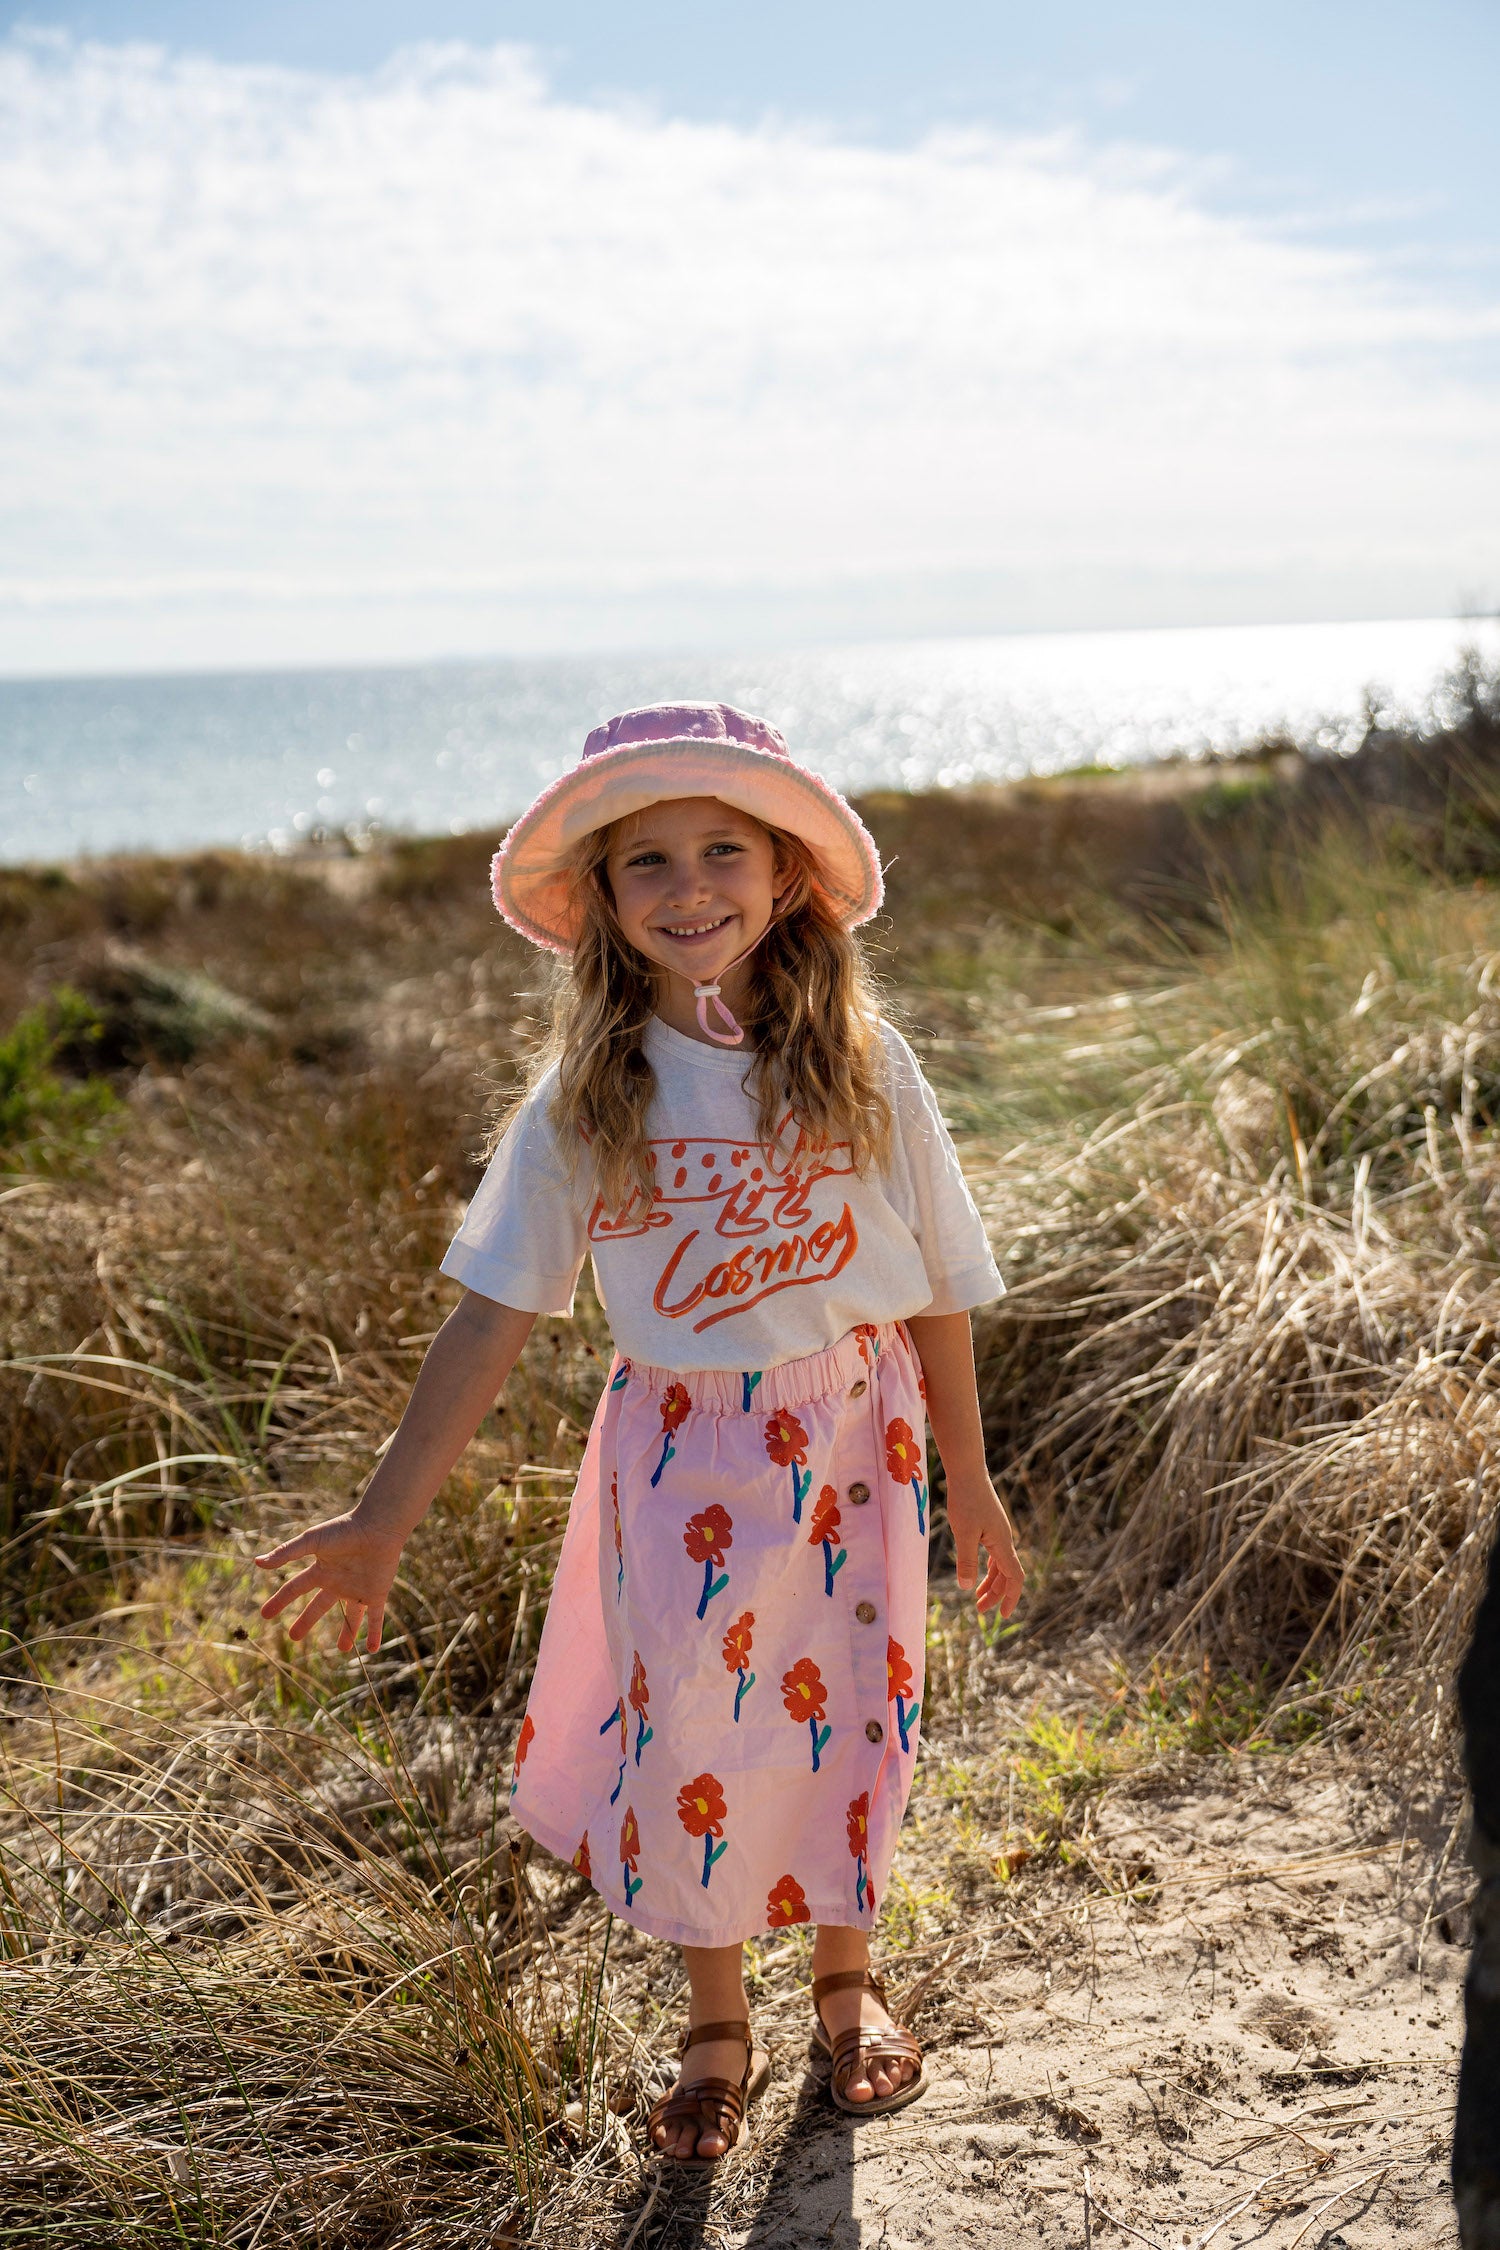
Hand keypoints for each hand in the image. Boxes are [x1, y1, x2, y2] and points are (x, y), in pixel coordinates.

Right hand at [254, 1510, 403, 1653]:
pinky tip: (373, 1648)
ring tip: (343, 1649)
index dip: (280, 1601)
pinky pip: (374, 1617)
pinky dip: (374, 1633)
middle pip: (319, 1606)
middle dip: (306, 1621)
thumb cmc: (345, 1530)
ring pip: (351, 1616)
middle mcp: (338, 1582)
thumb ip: (286, 1552)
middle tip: (293, 1637)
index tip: (264, 1615)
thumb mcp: (312, 1541)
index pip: (295, 1589)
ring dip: (347, 1633)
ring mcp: (358, 1589)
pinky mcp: (376, 1593)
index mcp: (321, 1570)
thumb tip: (258, 1562)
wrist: (378, 1526)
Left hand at [946, 1473, 1024, 1617]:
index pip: (1015, 1578)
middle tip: (979, 1610)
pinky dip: (987, 1569)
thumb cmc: (965, 1500)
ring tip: (977, 1597)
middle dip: (996, 1595)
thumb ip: (967, 1560)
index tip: (1004, 1615)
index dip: (1011, 1598)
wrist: (968, 1472)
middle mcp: (1004, 1540)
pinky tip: (977, 1573)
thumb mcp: (964, 1533)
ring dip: (991, 1583)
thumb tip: (967, 1588)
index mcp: (1002, 1543)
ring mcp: (998, 1533)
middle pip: (1007, 1575)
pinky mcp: (990, 1527)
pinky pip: (994, 1554)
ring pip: (1000, 1565)